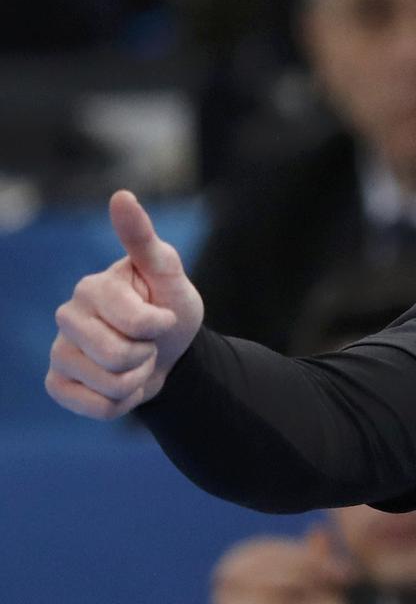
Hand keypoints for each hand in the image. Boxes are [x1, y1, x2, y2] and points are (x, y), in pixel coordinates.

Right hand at [46, 190, 203, 418]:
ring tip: (137, 361)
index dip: (161, 326)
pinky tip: (122, 383)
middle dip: (148, 355)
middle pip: (118, 357)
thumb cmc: (169, 304)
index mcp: (93, 286)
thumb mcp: (168, 273)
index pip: (138, 322)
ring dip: (137, 380)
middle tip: (149, 342)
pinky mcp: (58, 383)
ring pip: (110, 386)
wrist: (170, 349)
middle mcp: (67, 315)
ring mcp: (59, 351)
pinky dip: (121, 403)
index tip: (163, 315)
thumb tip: (121, 195)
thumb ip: (144, 240)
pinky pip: (96, 408)